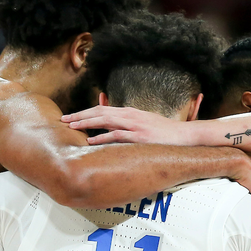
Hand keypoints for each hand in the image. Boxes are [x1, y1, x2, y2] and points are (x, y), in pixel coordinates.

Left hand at [62, 105, 194, 145]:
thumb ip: (130, 124)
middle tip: (64, 120)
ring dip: (86, 123)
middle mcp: (130, 115)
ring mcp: (135, 125)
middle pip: (99, 111)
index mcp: (130, 112)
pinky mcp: (140, 136)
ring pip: (105, 120)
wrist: (186, 135)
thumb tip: (114, 129)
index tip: (71, 117)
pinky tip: (91, 141)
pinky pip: (117, 135)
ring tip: (71, 127)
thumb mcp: (146, 123)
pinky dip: (102, 138)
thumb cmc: (166, 132)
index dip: (85, 112)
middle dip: (80, 115)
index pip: (102, 109)